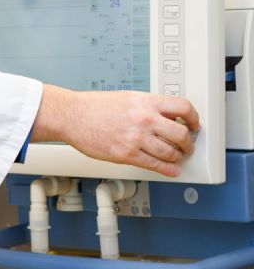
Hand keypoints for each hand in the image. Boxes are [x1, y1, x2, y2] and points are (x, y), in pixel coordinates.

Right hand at [31, 84, 199, 177]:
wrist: (73, 116)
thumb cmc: (94, 106)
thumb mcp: (127, 98)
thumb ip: (147, 107)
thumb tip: (164, 117)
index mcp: (146, 102)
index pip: (183, 108)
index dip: (194, 118)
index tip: (194, 124)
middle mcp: (145, 119)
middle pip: (181, 134)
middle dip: (188, 143)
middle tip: (188, 146)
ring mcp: (136, 138)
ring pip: (170, 152)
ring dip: (178, 157)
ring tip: (178, 158)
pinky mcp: (126, 154)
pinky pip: (154, 165)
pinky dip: (167, 169)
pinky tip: (171, 170)